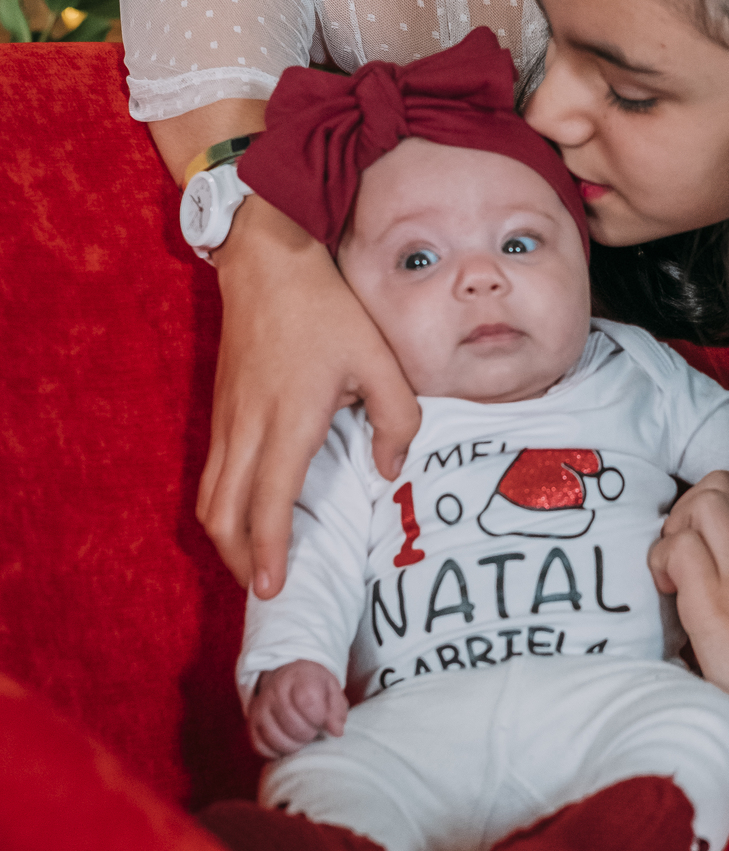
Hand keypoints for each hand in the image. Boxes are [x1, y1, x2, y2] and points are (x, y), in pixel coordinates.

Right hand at [200, 195, 420, 596]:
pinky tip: (247, 516)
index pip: (268, 503)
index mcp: (288, 421)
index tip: (274, 587)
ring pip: (209, 498)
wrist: (266, 262)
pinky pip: (212, 474)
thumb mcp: (380, 358)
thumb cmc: (326, 310)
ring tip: (255, 561)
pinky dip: (223, 508)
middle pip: (222, 515)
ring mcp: (227, 420)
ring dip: (227, 538)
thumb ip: (397, 418)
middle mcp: (247, 428)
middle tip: (266, 587)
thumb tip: (388, 470)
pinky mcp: (221, 410)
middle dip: (239, 560)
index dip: (270, 551)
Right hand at [249, 660, 348, 759]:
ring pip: (278, 740)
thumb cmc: (314, 687)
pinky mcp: (251, 724)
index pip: (308, 702)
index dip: (320, 718)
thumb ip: (337, 710)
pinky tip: (288, 740)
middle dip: (310, 733)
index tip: (323, 719)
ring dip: (295, 744)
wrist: (286, 678)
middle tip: (313, 727)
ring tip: (302, 735)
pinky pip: (262, 748)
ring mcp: (259, 708)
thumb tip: (336, 731)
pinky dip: (278, 751)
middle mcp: (274, 690)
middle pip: (294, 726)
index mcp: (299, 677)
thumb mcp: (332, 690)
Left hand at [649, 472, 728, 779]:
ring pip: (704, 500)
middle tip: (677, 552)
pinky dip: (662, 562)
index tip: (686, 548)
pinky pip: (679, 548)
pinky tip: (669, 595)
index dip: (698, 512)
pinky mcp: (715, 601)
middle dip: (684, 506)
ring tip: (673, 570)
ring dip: (675, 528)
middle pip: (720, 484)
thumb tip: (687, 587)